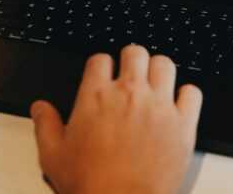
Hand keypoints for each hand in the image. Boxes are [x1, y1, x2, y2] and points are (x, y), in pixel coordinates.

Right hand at [31, 45, 202, 193]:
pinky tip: (179, 103)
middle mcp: (129, 94)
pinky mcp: (183, 124)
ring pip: (165, 65)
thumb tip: (40, 108)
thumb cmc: (91, 185)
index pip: (100, 59)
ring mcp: (159, 106)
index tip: (103, 75)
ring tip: (154, 82)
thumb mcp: (53, 156)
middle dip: (131, 59)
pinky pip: (193, 93)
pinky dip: (187, 94)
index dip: (101, 65)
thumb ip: (45, 125)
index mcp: (96, 96)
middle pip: (135, 53)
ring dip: (159, 70)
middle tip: (130, 72)